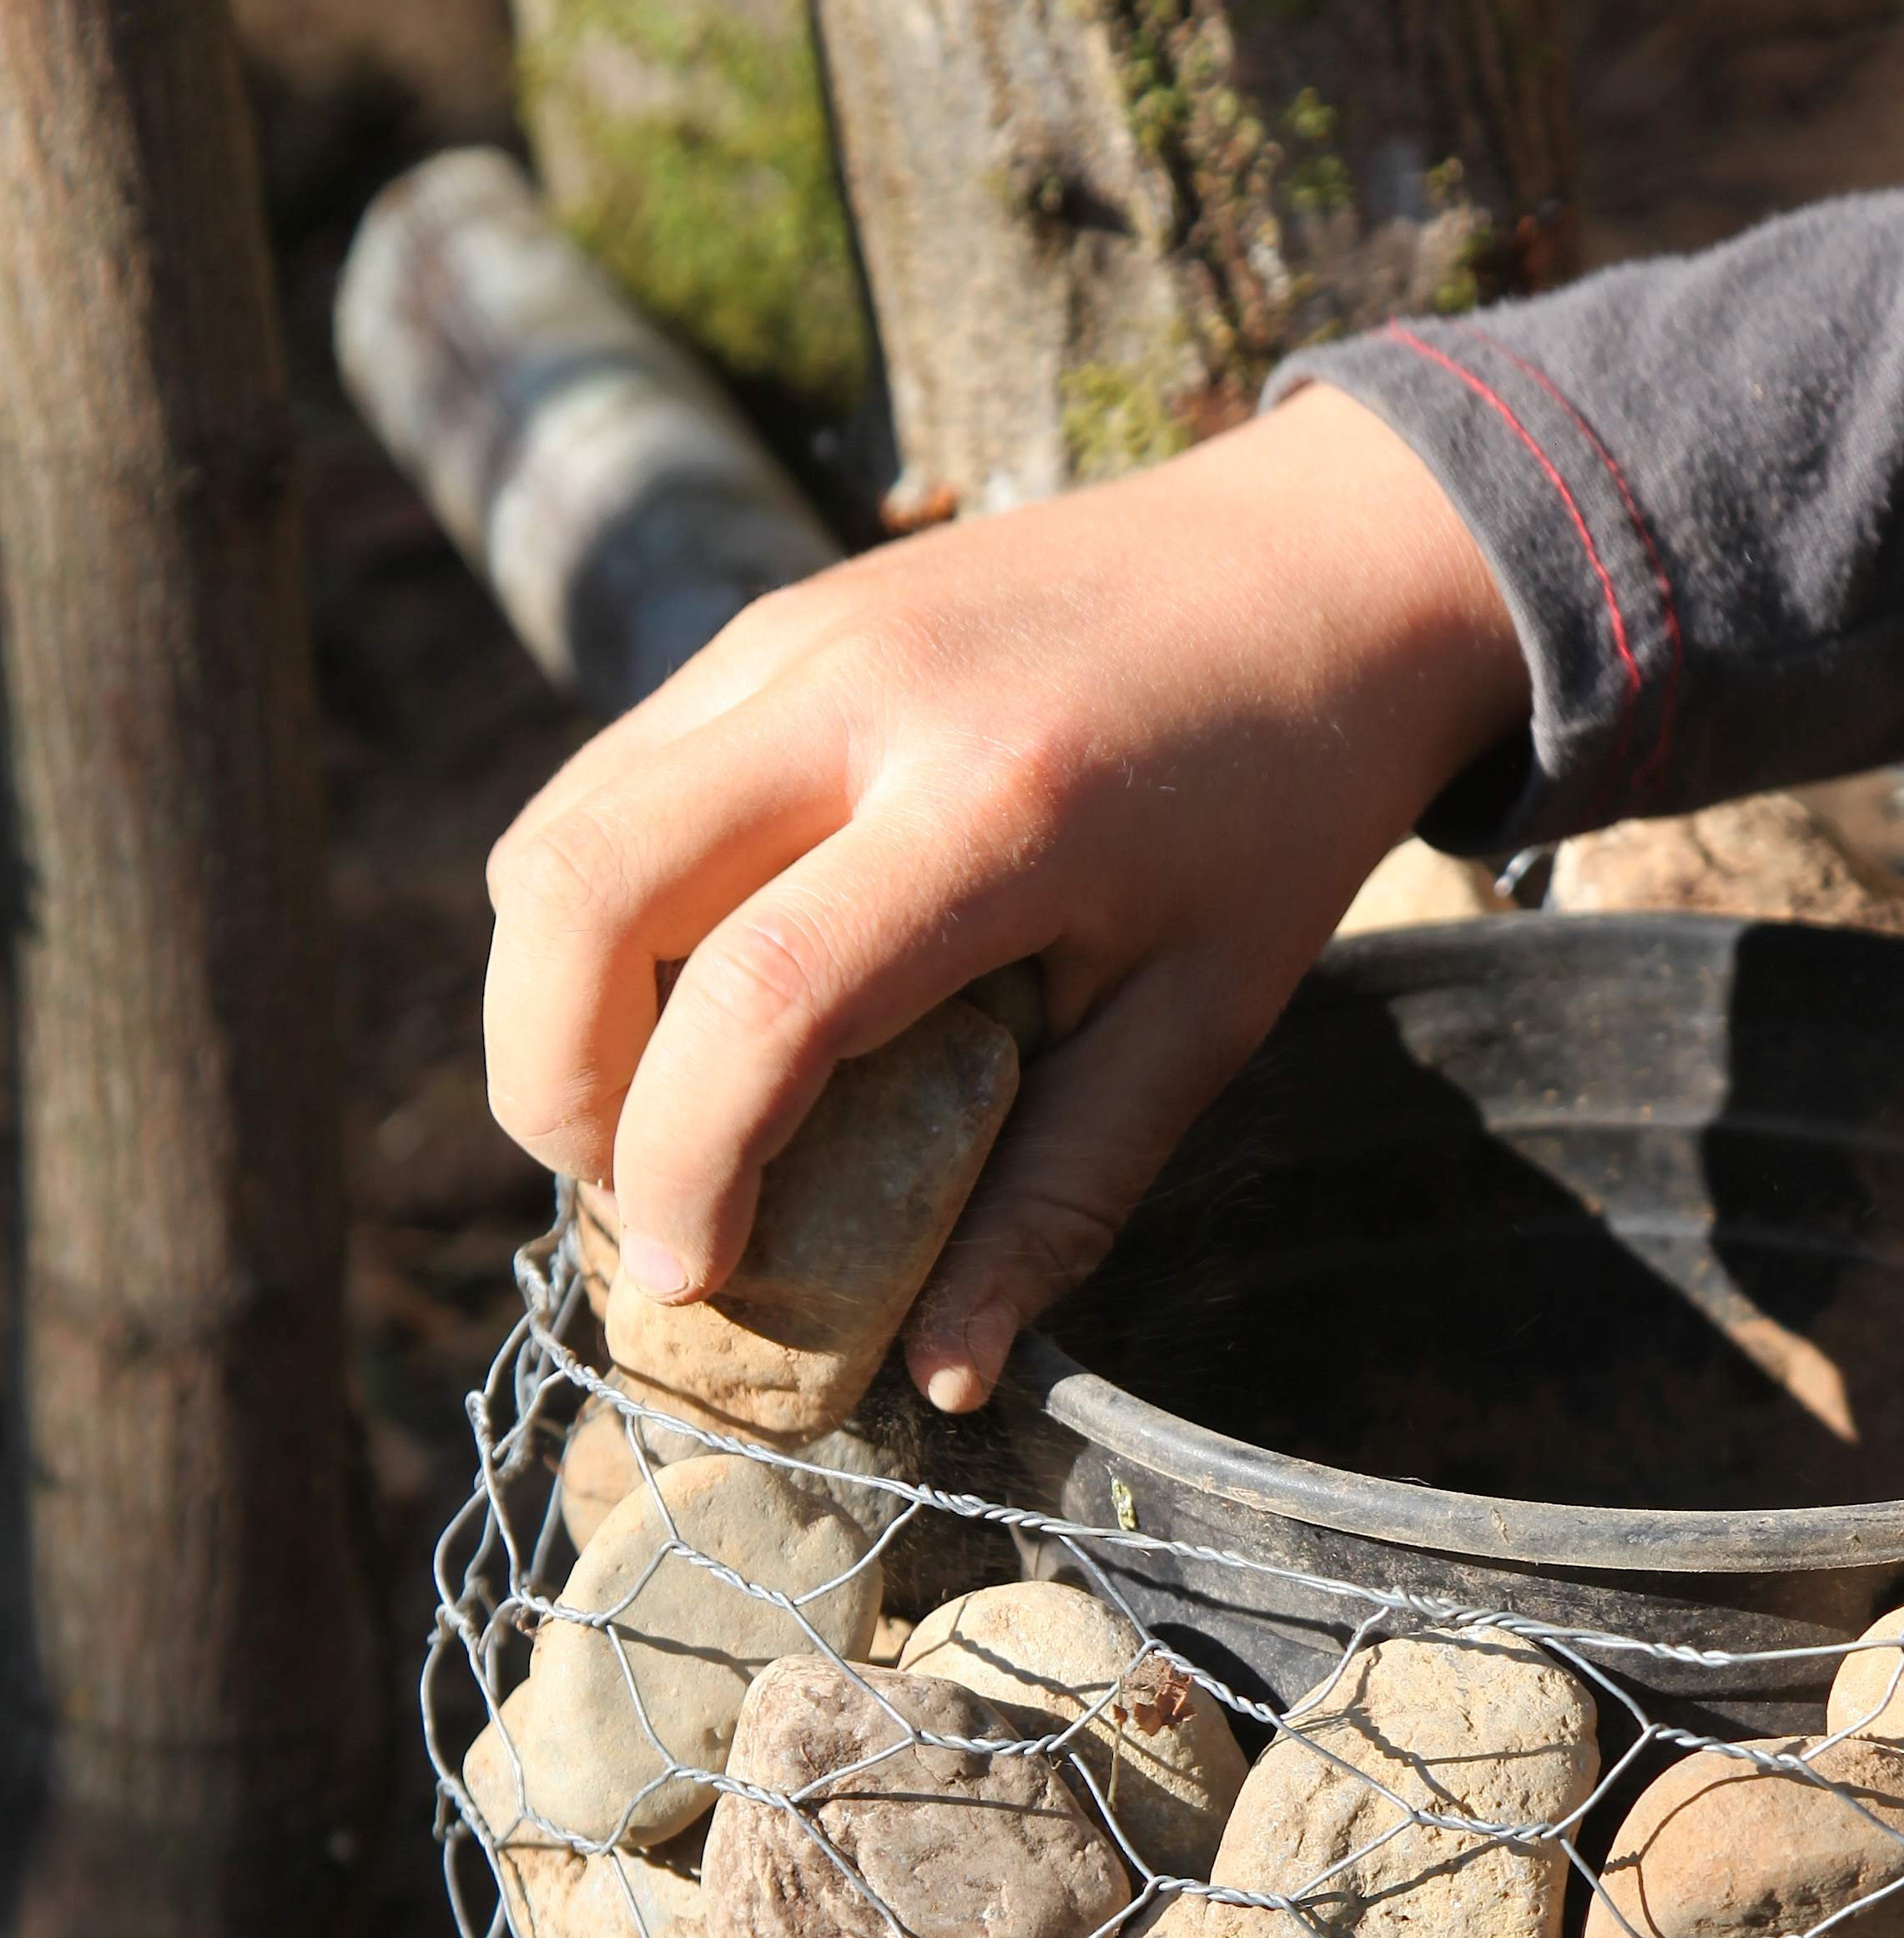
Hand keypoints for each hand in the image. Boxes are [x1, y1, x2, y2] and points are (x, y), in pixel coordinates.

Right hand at [480, 386, 1528, 1409]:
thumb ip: (1065, 1192)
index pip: (760, 996)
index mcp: (994, 805)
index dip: (684, 1163)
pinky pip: (609, 781)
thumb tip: (945, 1374)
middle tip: (631, 1202)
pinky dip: (599, 915)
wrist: (1316, 563)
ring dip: (554, 1002)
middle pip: (581, 890)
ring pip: (561, 832)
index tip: (690, 1279)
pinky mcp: (767, 625)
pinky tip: (686, 1003)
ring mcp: (790, 639)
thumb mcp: (1209, 1015)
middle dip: (553, 1086)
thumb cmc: (1279, 806)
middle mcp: (857, 697)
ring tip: (649, 1120)